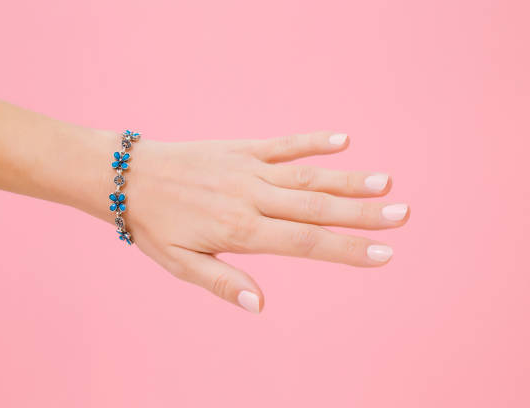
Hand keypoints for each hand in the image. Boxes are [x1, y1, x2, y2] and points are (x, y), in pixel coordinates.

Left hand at [117, 132, 409, 312]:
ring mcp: (249, 169)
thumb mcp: (180, 263)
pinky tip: (342, 140)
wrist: (126, 176)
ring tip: (386, 182)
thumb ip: (223, 282)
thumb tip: (261, 306)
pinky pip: (283, 143)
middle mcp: (252, 197)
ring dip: (348, 180)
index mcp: (241, 230)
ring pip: (308, 175)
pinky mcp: (242, 148)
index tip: (384, 254)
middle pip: (317, 208)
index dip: (347, 249)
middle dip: (363, 214)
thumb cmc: (155, 225)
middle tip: (403, 215)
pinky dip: (313, 141)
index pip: (305, 243)